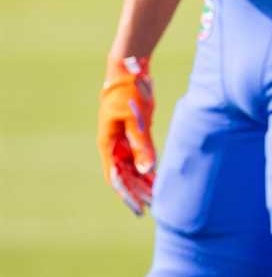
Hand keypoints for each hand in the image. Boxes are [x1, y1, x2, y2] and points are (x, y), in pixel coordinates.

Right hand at [98, 56, 155, 215]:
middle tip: (153, 206)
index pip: (116, 177)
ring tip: (158, 195)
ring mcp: (122, 138)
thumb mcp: (137, 119)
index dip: (127, 193)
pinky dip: (148, 164)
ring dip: (143, 180)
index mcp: (107, 143)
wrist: (129, 68)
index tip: (139, 208)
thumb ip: (142, 144)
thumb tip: (147, 170)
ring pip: (132, 166)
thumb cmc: (130, 91)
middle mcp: (113, 144)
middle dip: (138, 191)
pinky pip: (139, 153)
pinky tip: (158, 175)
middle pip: (125, 174)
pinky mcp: (132, 131)